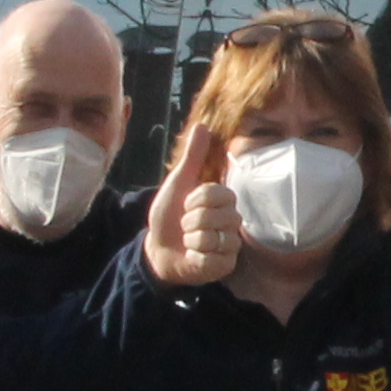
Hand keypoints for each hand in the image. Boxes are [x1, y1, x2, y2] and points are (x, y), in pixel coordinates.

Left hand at [147, 123, 240, 285]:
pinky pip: (213, 258)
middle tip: (186, 226)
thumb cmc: (168, 216)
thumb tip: (203, 125)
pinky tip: (194, 256)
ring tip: (189, 241)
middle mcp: (232, 221)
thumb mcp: (178, 184)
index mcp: (223, 200)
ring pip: (213, 238)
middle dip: (191, 221)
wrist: (158, 249)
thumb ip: (192, 157)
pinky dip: (196, 256)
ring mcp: (230, 244)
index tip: (186, 205)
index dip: (195, 200)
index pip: (216, 194)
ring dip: (191, 240)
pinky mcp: (226, 264)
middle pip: (215, 216)